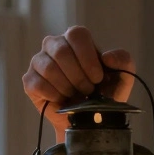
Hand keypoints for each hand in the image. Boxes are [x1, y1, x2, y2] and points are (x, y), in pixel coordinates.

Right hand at [22, 25, 135, 140]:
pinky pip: (38, 84)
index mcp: (75, 39)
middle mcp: (54, 45)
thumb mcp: (122, 77)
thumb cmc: (105, 94)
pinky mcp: (29, 80)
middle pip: (61, 51)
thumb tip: (107, 57)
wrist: (88, 120)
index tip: (97, 78)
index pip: (77, 35)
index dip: (87, 58)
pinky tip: (62, 101)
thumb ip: (124, 61)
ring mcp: (39, 61)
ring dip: (67, 87)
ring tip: (76, 97)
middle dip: (78, 76)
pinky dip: (54, 96)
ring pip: (49, 68)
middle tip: (88, 91)